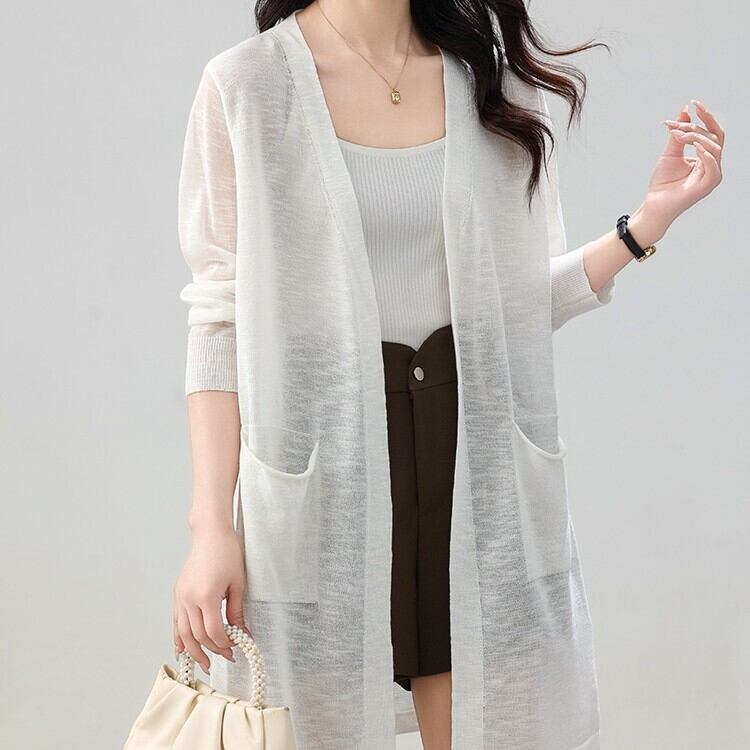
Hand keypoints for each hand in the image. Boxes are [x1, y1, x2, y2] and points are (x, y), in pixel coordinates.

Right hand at [173, 525, 249, 673]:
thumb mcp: (237, 583)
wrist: (211, 534)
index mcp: (206, 596)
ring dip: (194, 651)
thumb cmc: (227, 553)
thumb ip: (236, 611)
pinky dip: (179, 638)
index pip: (214, 631)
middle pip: (198, 636)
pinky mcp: (178, 594)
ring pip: (183, 633)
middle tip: (225, 657)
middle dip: (212, 650)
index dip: (224, 644)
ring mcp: (181, 597)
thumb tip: (241, 633)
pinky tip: (183, 650)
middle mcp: (189, 599)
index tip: (235, 648)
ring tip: (204, 663)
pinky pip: (176, 622)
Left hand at [631, 99, 724, 246]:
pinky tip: (695, 147)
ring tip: (678, 135)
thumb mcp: (670, 154)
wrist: (654, 206)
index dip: (705, 116)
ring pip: (713, 147)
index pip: (712, 132)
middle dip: (697, 125)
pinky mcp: (707, 186)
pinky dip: (706, 155)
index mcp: (706, 157)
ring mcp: (711, 176)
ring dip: (695, 138)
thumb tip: (684, 110)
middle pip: (715, 136)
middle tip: (677, 123)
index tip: (693, 103)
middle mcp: (712, 165)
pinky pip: (713, 167)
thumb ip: (679, 134)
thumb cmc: (662, 184)